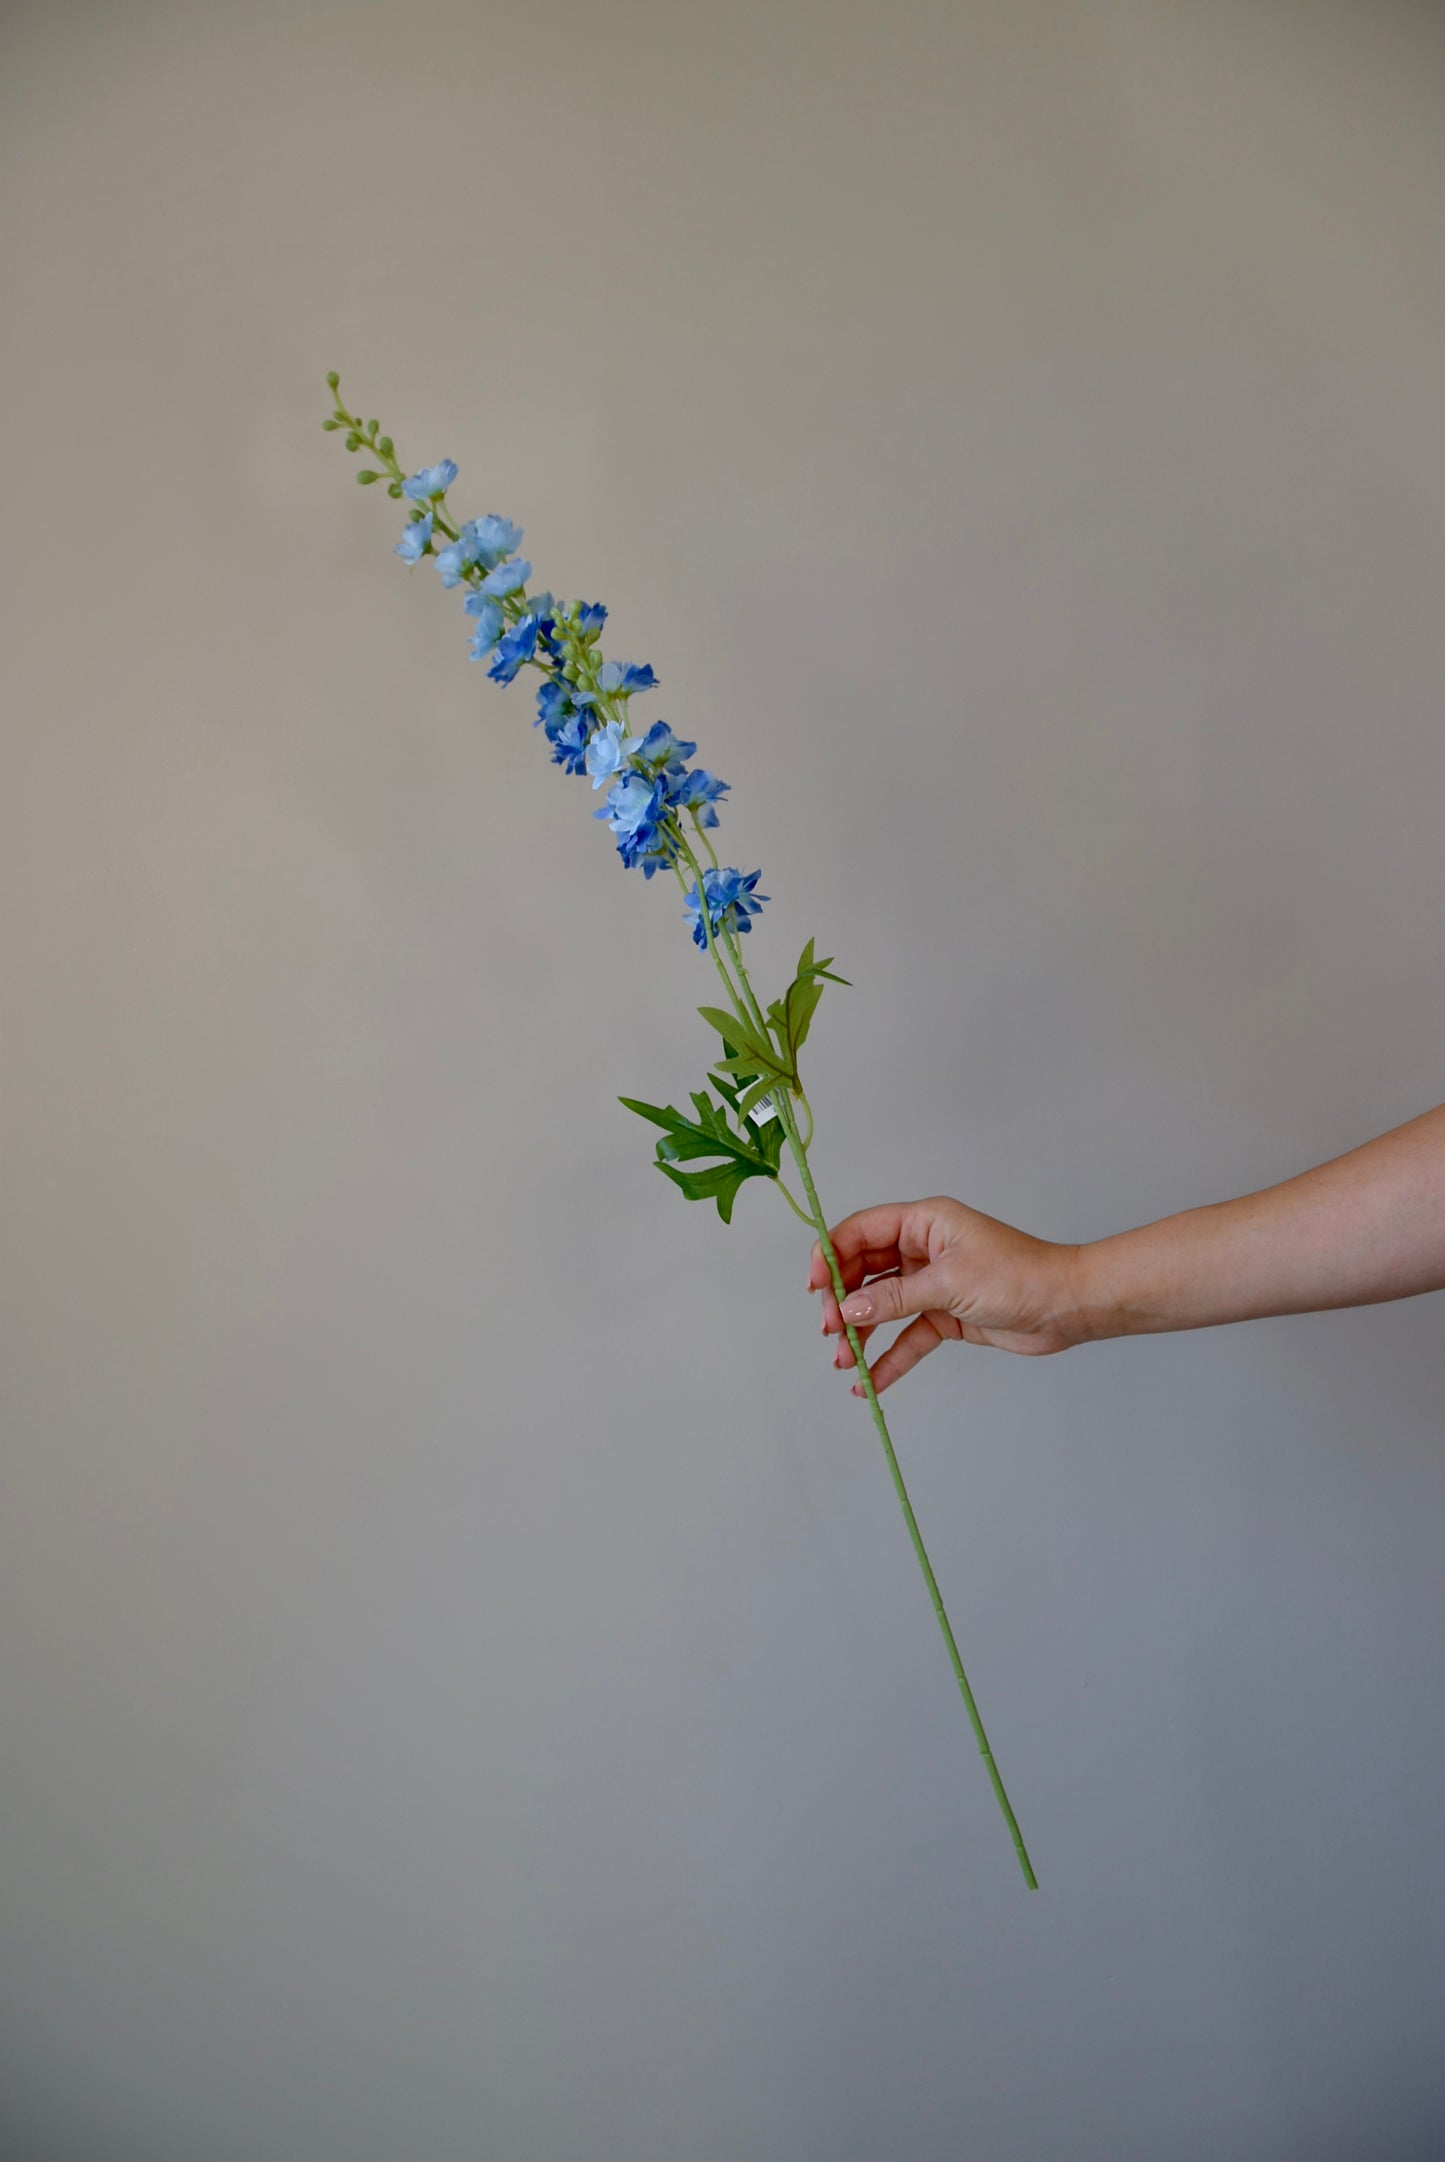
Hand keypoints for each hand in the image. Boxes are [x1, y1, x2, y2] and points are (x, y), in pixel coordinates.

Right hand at [806, 1196, 1087, 1395]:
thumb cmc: (1019, 1276)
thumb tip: (849, 1310)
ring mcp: (933, 1283)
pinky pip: (907, 1335)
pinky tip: (871, 1380)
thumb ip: (894, 1298)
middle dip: (843, 1300)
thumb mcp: (949, 1284)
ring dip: (861, 1333)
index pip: (861, 1231)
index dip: (831, 1255)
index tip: (815, 1287)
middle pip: (865, 1271)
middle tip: (831, 1330)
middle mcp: (924, 1249)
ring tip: (845, 1360)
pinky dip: (890, 1357)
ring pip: (882, 1306)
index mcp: (924, 1222)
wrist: (1066, 1306)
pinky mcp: (945, 1315)